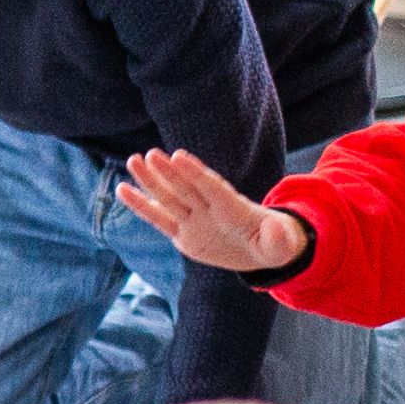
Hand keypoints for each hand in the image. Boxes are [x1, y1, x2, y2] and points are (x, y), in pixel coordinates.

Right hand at [116, 147, 306, 273]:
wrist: (260, 248)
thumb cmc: (274, 243)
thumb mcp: (282, 244)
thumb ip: (279, 238)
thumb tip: (280, 230)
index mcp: (233, 209)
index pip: (212, 188)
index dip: (195, 173)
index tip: (178, 156)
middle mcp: (210, 210)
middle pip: (186, 188)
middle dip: (168, 172)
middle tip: (149, 154)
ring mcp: (194, 220)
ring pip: (169, 199)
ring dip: (150, 181)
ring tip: (133, 161)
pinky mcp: (183, 234)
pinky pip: (159, 219)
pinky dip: (141, 206)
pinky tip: (122, 190)